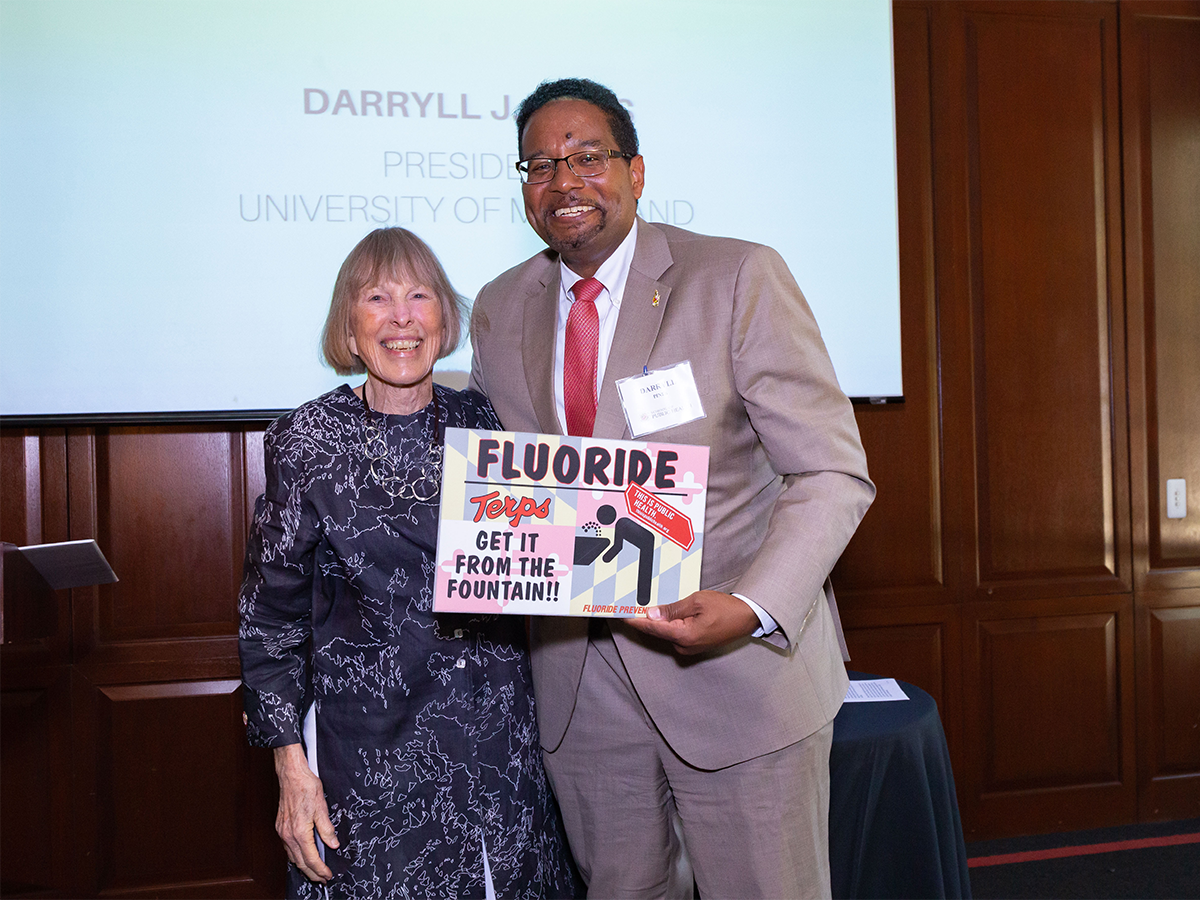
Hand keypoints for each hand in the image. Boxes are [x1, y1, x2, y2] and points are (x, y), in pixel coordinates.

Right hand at [274, 743, 338, 882]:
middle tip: (322, 879)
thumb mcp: (321, 807)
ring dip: (303, 866)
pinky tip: (302, 855)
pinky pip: (288, 848)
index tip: (328, 875)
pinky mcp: (280, 827)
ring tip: (314, 871)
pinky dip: (296, 856)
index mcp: (299, 832)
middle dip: (312, 873)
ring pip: (292, 856)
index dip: (320, 869)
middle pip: (300, 862)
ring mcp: (282, 831)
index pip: (311, 858)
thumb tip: (333, 844)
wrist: (291, 774)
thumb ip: (327, 828)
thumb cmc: (306, 786)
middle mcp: (288, 835)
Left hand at [624, 590, 759, 654]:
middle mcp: (685, 646)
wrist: (747, 617)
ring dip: (658, 622)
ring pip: (666, 633)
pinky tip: (666, 614)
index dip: (635, 621)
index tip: (621, 615)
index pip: (653, 628)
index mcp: (684, 636)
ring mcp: (690, 648)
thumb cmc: (725, 608)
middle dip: (645, 620)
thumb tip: (652, 614)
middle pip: (658, 632)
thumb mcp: (697, 601)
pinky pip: (676, 635)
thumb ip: (673, 609)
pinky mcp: (694, 646)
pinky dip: (669, 625)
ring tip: (648, 607)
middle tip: (630, 606)